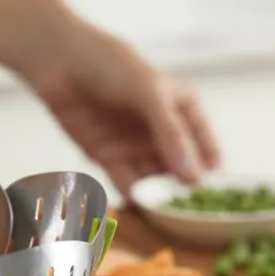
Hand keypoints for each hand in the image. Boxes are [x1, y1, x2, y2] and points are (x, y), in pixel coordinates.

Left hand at [27, 19, 220, 198]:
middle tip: (186, 209)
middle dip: (181, 187)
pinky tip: (138, 206)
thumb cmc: (109, 65)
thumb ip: (169, 133)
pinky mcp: (106, 155)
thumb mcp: (147, 93)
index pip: (203, 141)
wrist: (59, 63)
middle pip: (177, 164)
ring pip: (151, 175)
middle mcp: (160, 129)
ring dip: (157, 193)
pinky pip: (123, 179)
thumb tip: (192, 175)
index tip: (215, 191)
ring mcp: (134, 143)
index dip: (209, 165)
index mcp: (181, 106)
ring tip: (163, 212)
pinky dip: (131, 193)